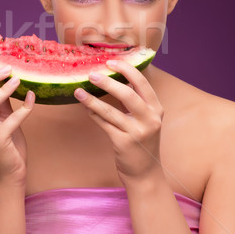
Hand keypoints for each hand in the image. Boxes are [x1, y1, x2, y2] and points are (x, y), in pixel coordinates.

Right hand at [0, 50, 34, 186]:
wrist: (10, 174)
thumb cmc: (8, 145)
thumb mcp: (3, 119)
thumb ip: (2, 102)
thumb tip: (8, 78)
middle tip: (8, 68)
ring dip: (3, 89)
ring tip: (17, 80)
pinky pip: (10, 120)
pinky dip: (23, 108)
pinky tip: (32, 98)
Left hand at [74, 60, 163, 183]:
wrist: (145, 173)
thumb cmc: (142, 141)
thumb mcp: (146, 119)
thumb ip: (134, 101)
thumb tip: (115, 77)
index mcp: (156, 109)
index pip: (142, 83)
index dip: (126, 70)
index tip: (111, 62)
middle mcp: (150, 120)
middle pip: (128, 95)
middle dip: (108, 82)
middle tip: (92, 74)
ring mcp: (137, 132)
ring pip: (111, 111)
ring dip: (92, 99)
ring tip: (78, 91)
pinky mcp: (123, 143)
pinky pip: (104, 124)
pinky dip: (92, 114)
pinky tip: (84, 106)